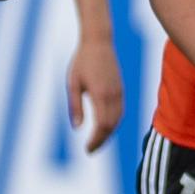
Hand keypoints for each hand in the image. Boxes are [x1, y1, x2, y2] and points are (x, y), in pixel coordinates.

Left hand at [66, 33, 123, 153]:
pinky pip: (120, 111)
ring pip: (118, 119)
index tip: (86, 149)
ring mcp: (120, 92)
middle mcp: (114, 95)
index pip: (103, 125)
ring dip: (108, 133)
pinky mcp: (121, 89)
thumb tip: (78, 127)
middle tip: (90, 150)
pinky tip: (104, 129)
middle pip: (112, 125)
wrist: (98, 43)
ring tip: (96, 142)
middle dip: (101, 140)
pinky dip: (113, 123)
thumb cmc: (81, 62)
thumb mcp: (73, 84)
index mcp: (101, 94)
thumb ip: (76, 106)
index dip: (96, 140)